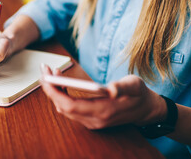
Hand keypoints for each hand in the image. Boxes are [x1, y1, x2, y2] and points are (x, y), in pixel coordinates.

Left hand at [40, 64, 166, 128]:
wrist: (146, 109)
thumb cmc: (139, 94)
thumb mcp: (135, 86)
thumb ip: (123, 87)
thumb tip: (112, 89)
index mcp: (103, 111)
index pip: (70, 105)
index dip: (54, 92)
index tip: (46, 77)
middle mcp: (94, 120)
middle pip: (63, 107)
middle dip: (50, 88)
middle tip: (45, 69)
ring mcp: (92, 121)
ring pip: (65, 108)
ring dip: (55, 91)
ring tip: (52, 72)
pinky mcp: (91, 119)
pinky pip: (70, 109)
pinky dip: (62, 96)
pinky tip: (62, 82)